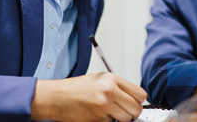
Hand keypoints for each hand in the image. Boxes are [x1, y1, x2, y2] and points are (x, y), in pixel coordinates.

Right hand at [30, 72, 146, 121]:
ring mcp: (104, 105)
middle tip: (124, 112)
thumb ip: (117, 86)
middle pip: (136, 108)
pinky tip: (97, 115)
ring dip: (120, 119)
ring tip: (108, 113)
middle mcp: (109, 90)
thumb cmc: (75, 88)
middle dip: (132, 113)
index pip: (140, 93)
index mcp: (112, 79)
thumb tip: (134, 97)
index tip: (133, 104)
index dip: (138, 101)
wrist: (56, 97)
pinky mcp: (97, 118)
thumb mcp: (99, 79)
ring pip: (126, 119)